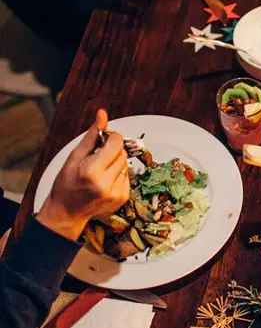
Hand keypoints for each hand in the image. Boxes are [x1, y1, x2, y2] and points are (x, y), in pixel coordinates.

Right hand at [36, 110, 130, 240]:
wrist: (67, 212)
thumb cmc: (66, 185)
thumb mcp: (74, 157)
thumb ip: (92, 135)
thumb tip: (102, 115)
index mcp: (92, 171)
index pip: (116, 143)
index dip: (111, 138)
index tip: (103, 140)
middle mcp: (106, 183)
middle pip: (122, 153)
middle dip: (112, 151)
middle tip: (98, 157)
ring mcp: (116, 192)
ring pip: (125, 165)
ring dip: (115, 163)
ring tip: (99, 171)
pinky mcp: (123, 198)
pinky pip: (127, 177)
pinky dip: (118, 175)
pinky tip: (104, 181)